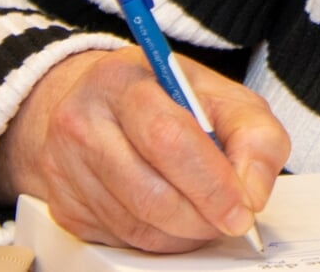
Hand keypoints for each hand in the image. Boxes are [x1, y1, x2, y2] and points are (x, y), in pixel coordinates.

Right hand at [0, 48, 289, 250]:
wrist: (98, 102)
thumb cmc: (166, 97)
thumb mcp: (221, 95)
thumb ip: (255, 136)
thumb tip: (252, 193)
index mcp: (124, 79)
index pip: (169, 138)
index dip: (212, 183)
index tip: (243, 208)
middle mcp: (84, 120)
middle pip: (150, 192)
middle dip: (202, 216)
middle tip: (232, 219)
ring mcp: (66, 166)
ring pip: (137, 225)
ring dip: (184, 232)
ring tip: (206, 213)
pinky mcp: (64, 206)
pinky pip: (122, 239)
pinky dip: (160, 238)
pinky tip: (174, 216)